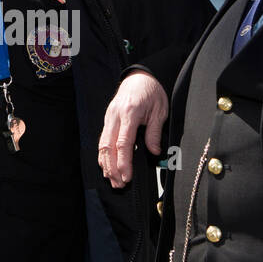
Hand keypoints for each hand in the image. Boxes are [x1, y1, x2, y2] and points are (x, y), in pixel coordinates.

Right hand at [98, 72, 168, 187]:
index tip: (127, 177)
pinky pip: (102, 140)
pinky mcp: (107, 119)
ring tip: (113, 180)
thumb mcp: (160, 110)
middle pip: (108, 147)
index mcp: (130, 112)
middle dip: (113, 168)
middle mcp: (115, 116)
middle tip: (119, 184)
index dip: (124, 162)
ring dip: (106, 164)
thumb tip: (153, 152)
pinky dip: (103, 156)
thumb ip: (155, 132)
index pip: (123, 143)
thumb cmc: (151, 91)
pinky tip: (107, 167)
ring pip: (102, 145)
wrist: (139, 76)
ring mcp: (109, 117)